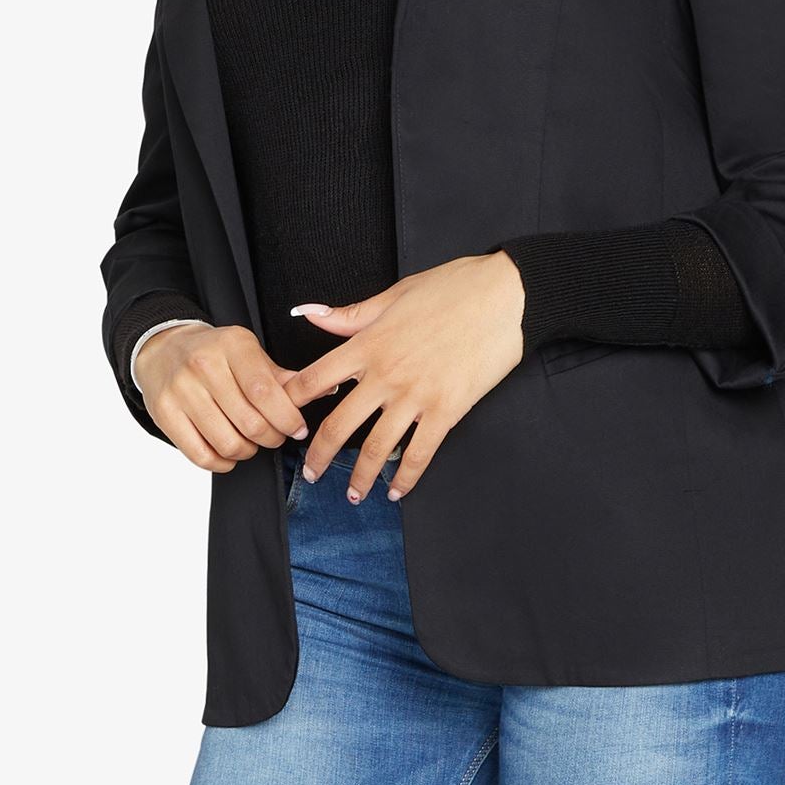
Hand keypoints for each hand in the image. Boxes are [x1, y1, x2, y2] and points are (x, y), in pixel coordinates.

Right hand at [138, 323, 309, 471]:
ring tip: (252, 443)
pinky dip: (222, 463)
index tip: (297, 428)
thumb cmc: (215, 354)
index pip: (265, 391)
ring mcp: (181, 390)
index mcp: (233, 345)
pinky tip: (229, 453)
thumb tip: (324, 389)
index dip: (287, 417)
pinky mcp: (164, 413)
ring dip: (248, 452)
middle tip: (276, 437)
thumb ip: (281, 376)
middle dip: (272, 438)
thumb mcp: (249, 352)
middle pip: (250, 421)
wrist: (163, 349)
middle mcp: (204, 365)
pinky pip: (200, 454)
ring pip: (227, 442)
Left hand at [286, 250, 525, 503]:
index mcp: (369, 343)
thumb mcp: (394, 295)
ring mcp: (416, 396)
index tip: (281, 417)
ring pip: (375, 448)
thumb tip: (308, 313)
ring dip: (358, 477)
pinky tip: (396, 490)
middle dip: (318, 455)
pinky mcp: (446, 411)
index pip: (316, 379)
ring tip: (351, 495)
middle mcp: (385, 375)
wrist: (503, 298)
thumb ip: (349, 314)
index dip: (292, 402)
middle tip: (309, 473)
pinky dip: (405, 477)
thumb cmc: (451, 289)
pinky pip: (419, 453)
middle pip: (338, 425)